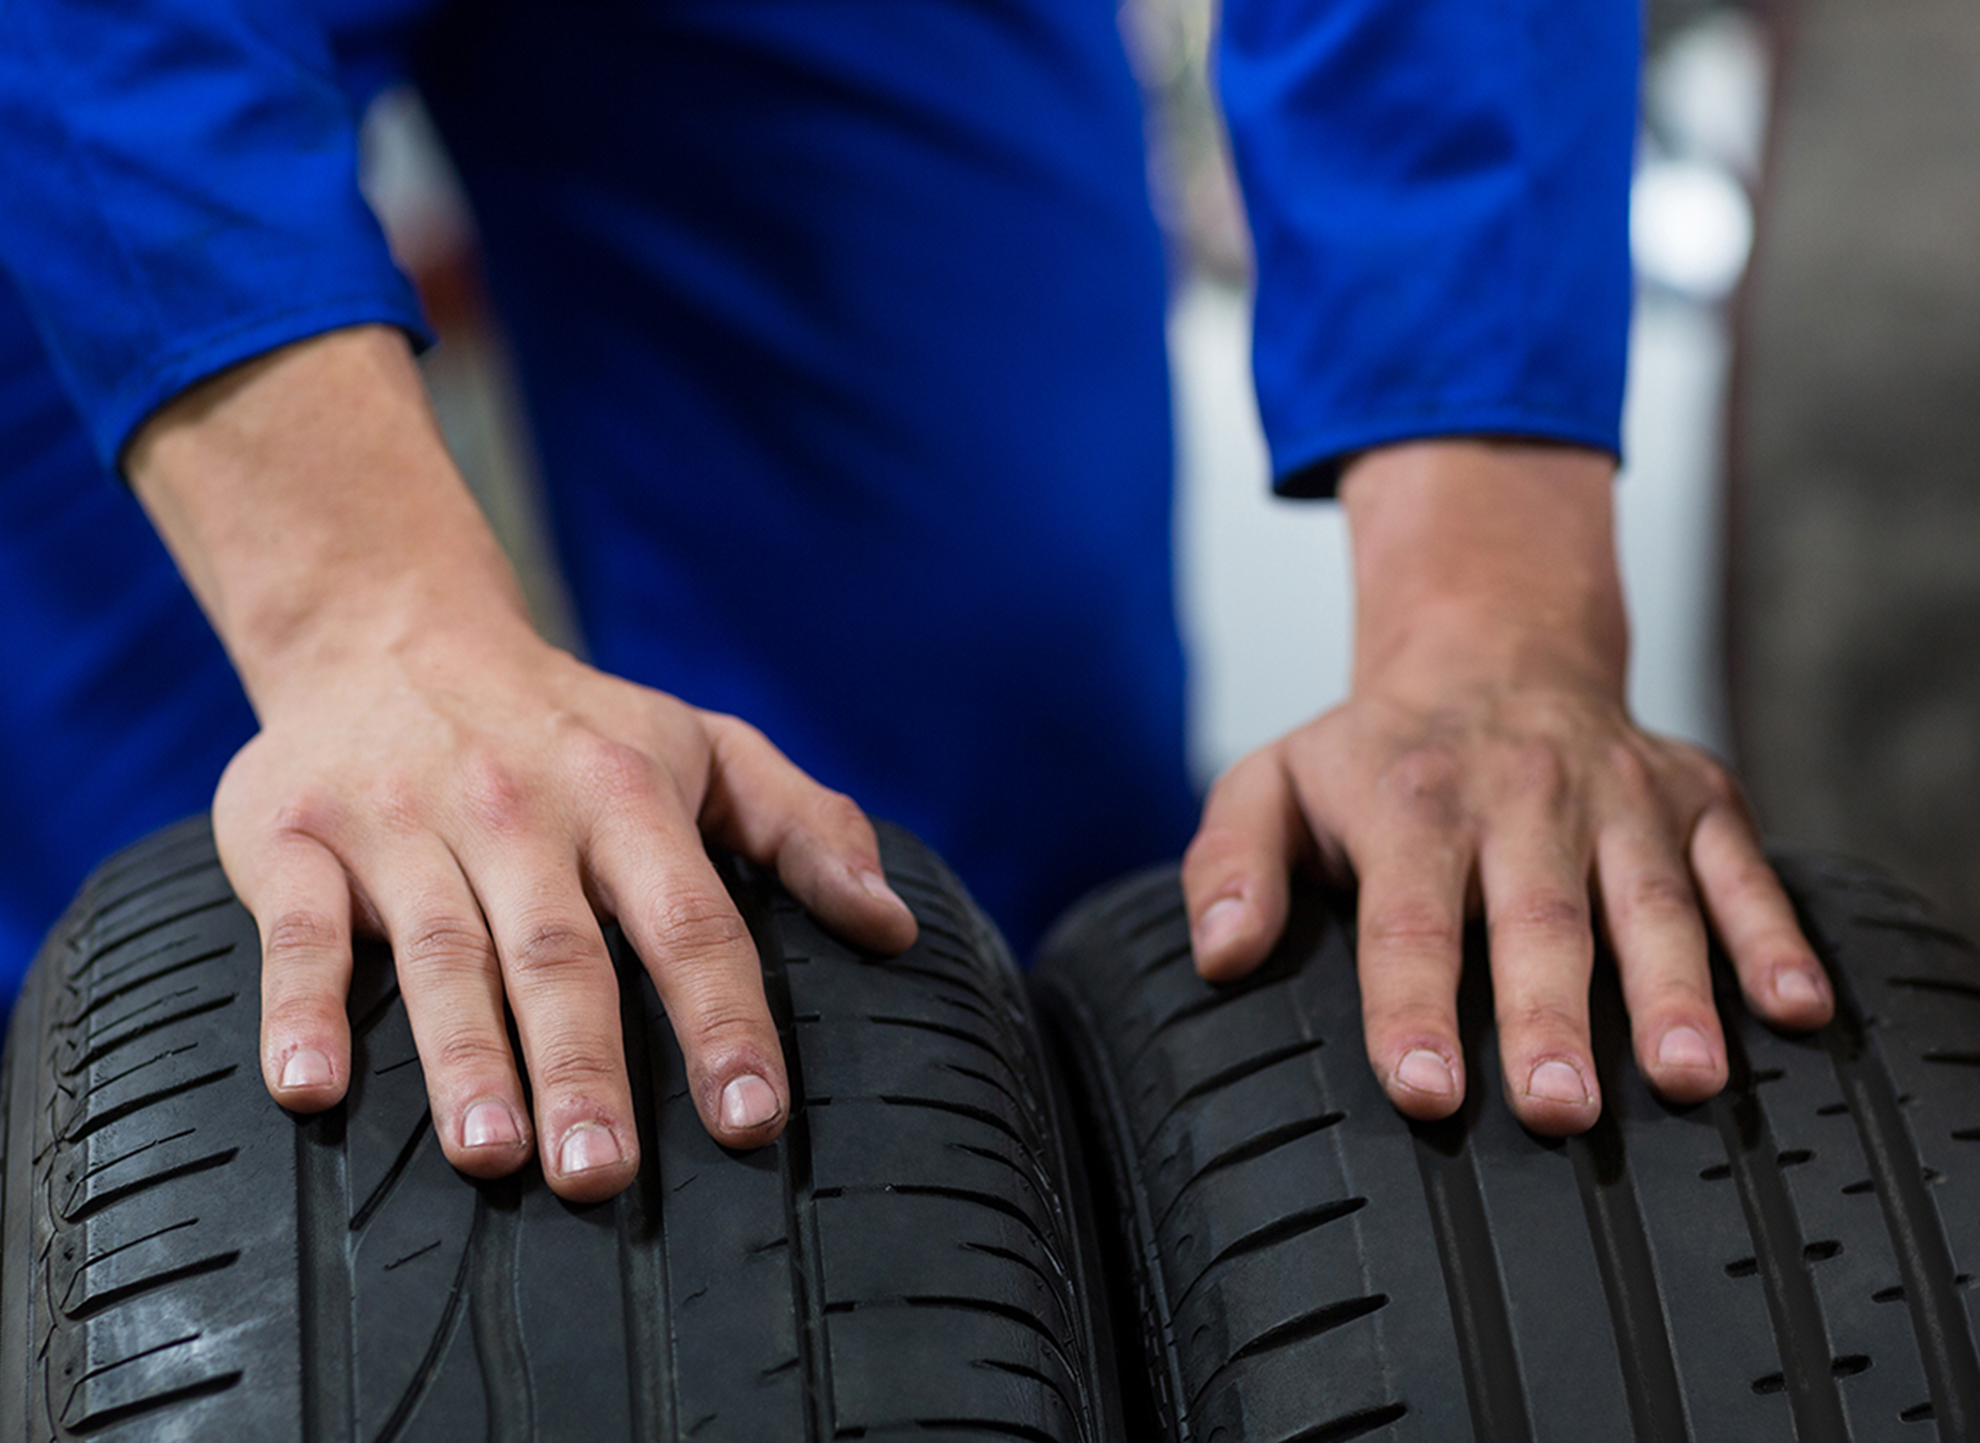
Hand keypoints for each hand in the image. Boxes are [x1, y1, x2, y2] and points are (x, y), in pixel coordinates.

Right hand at [129, 326, 915, 1200]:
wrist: (393, 627)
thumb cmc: (573, 723)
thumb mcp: (704, 745)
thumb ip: (804, 827)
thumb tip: (893, 926)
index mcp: (627, 793)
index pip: (690, 920)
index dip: (724, 1019)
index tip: (752, 1117)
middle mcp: (519, 810)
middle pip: (561, 952)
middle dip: (586, 1064)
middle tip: (604, 1175)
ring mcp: (403, 821)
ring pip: (441, 951)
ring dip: (464, 1056)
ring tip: (491, 1154)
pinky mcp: (297, 834)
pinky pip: (297, 930)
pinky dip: (301, 1007)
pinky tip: (309, 1090)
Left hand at [1179, 441, 1830, 1134]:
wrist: (1494, 644)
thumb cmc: (1377, 750)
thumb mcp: (1274, 782)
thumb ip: (1232, 865)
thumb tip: (1221, 957)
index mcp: (1410, 804)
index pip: (1407, 920)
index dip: (1412, 1007)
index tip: (1425, 1091)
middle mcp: (1519, 798)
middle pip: (1536, 920)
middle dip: (1550, 1018)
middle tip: (1559, 1112)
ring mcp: (1618, 797)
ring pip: (1649, 901)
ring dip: (1674, 990)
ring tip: (1687, 1079)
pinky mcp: (1696, 798)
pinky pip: (1743, 870)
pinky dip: (1775, 936)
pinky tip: (1796, 1010)